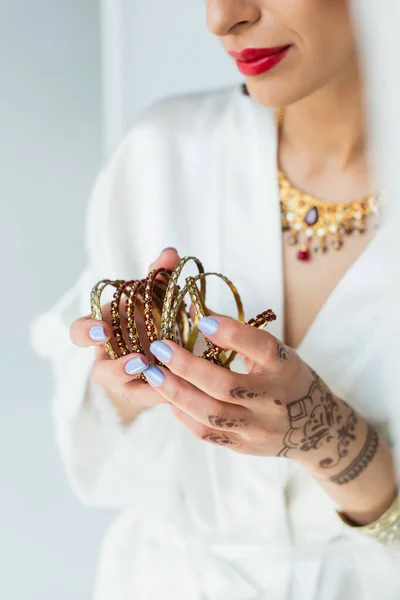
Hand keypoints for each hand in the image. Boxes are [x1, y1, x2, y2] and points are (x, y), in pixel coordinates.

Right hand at [69, 247, 181, 421]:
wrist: (165, 346)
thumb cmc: (154, 316)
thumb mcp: (156, 295)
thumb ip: (159, 274)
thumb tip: (169, 253)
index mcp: (106, 331)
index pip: (80, 334)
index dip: (87, 333)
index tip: (104, 330)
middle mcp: (113, 359)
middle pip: (102, 372)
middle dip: (117, 370)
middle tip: (138, 363)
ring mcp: (131, 383)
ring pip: (130, 393)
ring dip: (151, 389)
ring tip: (171, 380)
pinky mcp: (150, 396)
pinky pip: (156, 399)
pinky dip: (170, 393)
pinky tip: (186, 385)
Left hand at [142, 314, 370, 481]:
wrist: (317, 430)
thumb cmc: (288, 380)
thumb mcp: (277, 354)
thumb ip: (240, 337)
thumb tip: (195, 311)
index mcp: (286, 369)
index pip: (262, 348)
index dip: (232, 333)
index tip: (201, 320)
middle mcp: (274, 400)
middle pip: (226, 386)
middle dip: (187, 366)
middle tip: (160, 347)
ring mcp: (259, 428)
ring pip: (211, 414)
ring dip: (176, 392)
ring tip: (153, 374)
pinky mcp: (245, 447)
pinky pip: (208, 434)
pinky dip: (184, 414)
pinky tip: (168, 398)